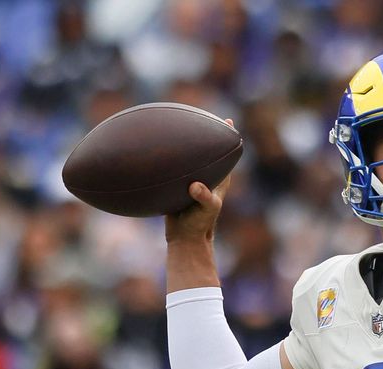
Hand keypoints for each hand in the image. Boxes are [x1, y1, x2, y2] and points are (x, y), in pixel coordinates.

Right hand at [165, 118, 234, 242]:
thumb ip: (203, 197)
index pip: (226, 154)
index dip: (228, 137)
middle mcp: (206, 178)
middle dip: (205, 134)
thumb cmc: (200, 225)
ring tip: (175, 126)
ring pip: (189, 159)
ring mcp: (192, 182)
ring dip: (184, 146)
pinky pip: (173, 170)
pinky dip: (167, 161)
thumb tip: (195, 186)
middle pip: (208, 151)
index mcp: (218, 180)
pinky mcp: (178, 187)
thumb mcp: (205, 210)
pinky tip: (154, 152)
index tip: (227, 120)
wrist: (185, 239)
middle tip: (201, 115)